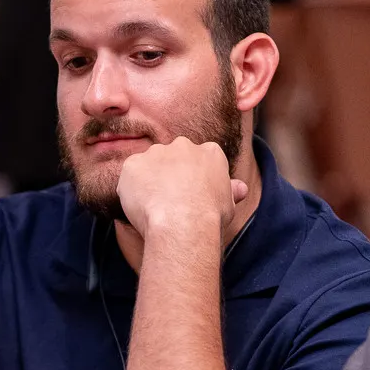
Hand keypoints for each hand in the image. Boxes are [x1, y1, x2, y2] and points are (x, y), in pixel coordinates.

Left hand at [116, 137, 247, 241]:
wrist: (182, 223)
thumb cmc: (209, 217)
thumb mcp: (228, 204)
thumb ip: (231, 191)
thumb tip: (240, 189)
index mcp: (209, 152)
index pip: (199, 159)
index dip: (192, 178)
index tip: (189, 195)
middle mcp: (183, 146)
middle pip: (172, 158)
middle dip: (169, 175)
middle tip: (169, 201)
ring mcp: (156, 153)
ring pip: (149, 165)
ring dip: (148, 181)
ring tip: (153, 206)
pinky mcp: (133, 164)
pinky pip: (129, 175)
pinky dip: (130, 189)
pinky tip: (139, 206)